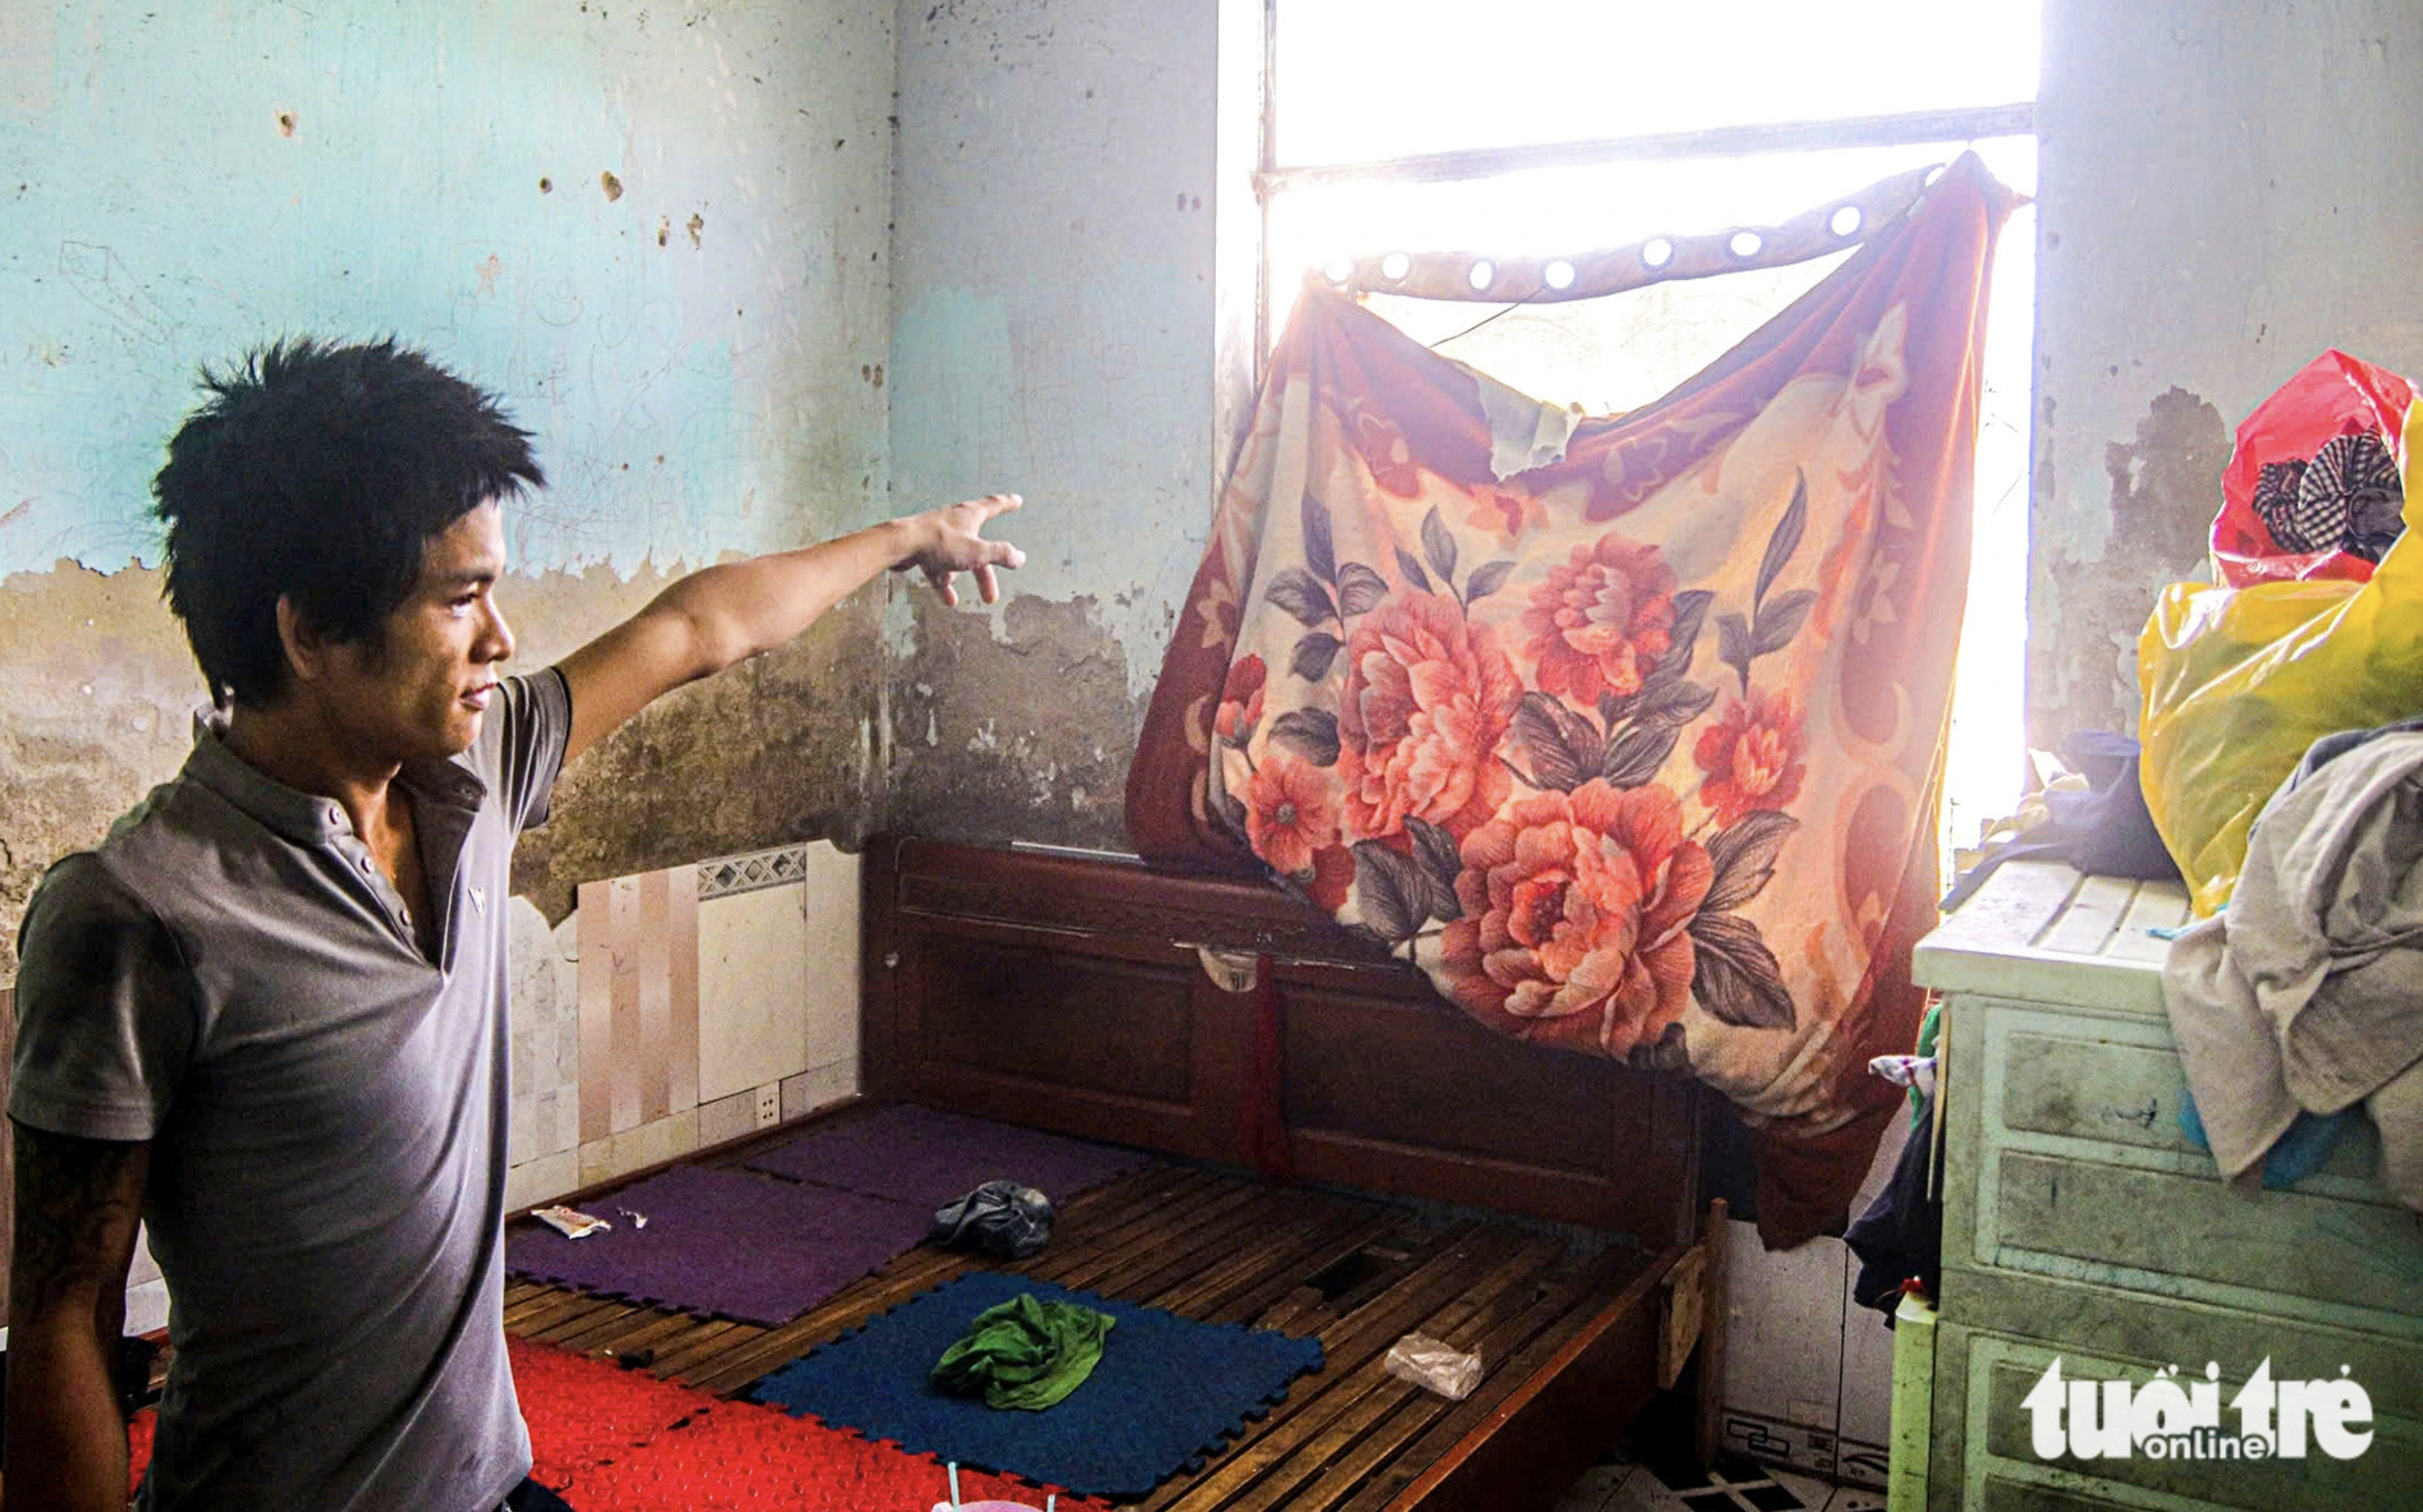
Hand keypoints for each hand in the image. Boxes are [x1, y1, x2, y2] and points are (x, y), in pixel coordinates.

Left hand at [898, 492, 1025, 606]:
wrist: (899, 545)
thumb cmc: (939, 543)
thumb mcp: (977, 552)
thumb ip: (1001, 554)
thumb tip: (1020, 558)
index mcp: (970, 515)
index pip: (995, 505)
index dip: (1008, 503)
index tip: (1017, 500)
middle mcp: (955, 521)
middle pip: (978, 549)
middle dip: (984, 576)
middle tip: (991, 597)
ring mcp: (938, 534)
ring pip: (957, 559)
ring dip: (959, 580)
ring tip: (955, 600)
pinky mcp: (922, 547)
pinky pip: (938, 566)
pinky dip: (943, 581)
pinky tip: (946, 598)